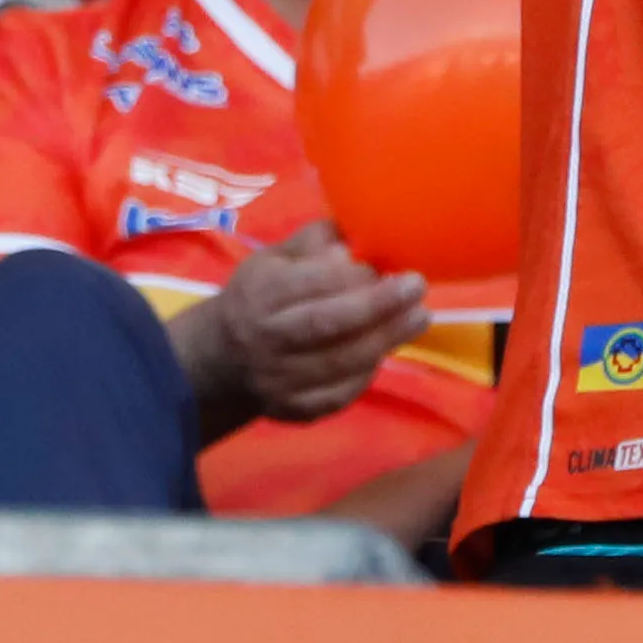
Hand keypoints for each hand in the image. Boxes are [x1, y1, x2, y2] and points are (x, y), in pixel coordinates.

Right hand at [178, 216, 431, 431]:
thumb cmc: (260, 297)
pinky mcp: (294, 409)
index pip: (312, 283)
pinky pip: (340, 394)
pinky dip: (368, 372)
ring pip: (340, 363)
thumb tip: (357, 233)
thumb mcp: (274, 259)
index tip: (387, 265)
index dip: (354, 274)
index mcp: (261, 293)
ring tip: (420, 317)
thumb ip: (314, 243)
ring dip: (386, 339)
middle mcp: (268, 338)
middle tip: (417, 287)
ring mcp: (280, 379)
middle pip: (328, 323)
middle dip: (378, 305)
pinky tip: (386, 350)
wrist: (223, 360)